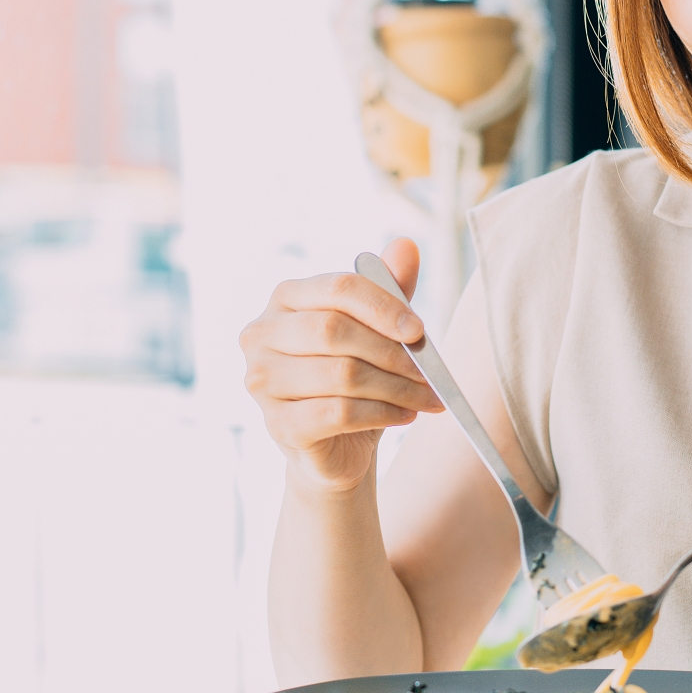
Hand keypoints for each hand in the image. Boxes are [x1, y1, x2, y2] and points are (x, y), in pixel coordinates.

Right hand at [239, 238, 442, 493]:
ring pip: (342, 374)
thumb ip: (388, 290)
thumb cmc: (353, 381)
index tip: (420, 330)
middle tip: (430, 372)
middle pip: (335, 330)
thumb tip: (407, 246)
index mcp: (286, 299)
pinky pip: (339, 413)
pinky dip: (382, 414)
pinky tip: (405, 416)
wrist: (335, 446)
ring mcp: (262, 381)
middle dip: (392, 352)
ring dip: (396, 388)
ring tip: (426, 397)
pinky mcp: (277, 425)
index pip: (338, 288)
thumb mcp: (374, 332)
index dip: (384, 306)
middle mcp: (261, 334)